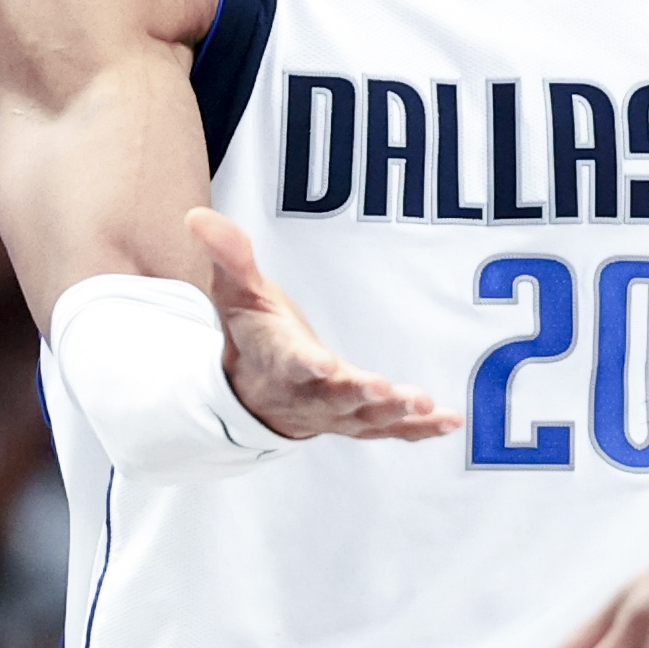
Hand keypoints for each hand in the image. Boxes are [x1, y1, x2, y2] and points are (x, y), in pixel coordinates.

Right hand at [186, 208, 451, 442]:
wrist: (254, 393)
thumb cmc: (253, 335)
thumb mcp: (237, 293)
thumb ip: (229, 257)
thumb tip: (197, 216)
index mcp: (278, 358)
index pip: (289, 361)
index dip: (305, 364)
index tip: (321, 364)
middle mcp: (306, 392)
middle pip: (333, 396)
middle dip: (359, 394)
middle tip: (387, 390)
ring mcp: (335, 412)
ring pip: (365, 418)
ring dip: (396, 414)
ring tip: (425, 405)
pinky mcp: (359, 420)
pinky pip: (391, 431)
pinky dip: (420, 430)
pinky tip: (451, 422)